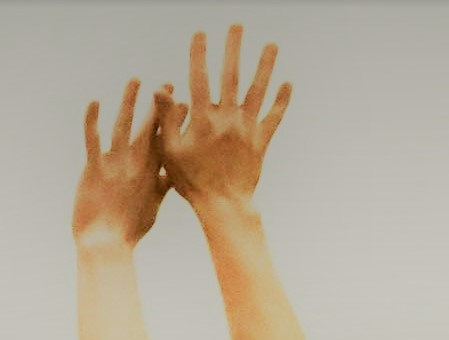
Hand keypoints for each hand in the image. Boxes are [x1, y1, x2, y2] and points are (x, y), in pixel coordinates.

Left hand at [73, 78, 174, 248]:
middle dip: (159, 105)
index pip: (168, 141)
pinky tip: (94, 101)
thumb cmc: (129, 230)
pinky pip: (93, 139)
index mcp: (153, 174)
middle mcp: (137, 164)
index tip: (186, 103)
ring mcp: (116, 164)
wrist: (106, 242)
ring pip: (124, 125)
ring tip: (135, 80)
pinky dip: (93, 120)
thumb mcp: (152, 208)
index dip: (176, 121)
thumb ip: (161, 188)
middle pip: (150, 128)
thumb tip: (171, 176)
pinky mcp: (94, 168)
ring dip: (129, 101)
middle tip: (167, 83)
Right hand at [162, 24, 290, 208]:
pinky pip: (274, 117)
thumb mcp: (170, 150)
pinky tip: (288, 83)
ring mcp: (247, 129)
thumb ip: (167, 118)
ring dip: (265, 65)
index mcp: (202, 119)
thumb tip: (159, 88)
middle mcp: (227, 119)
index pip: (199, 79)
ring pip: (258, 91)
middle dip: (234, 48)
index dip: (199, 54)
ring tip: (272, 44)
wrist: (223, 205)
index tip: (200, 33)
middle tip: (237, 25)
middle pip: (231, 76)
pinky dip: (282, 101)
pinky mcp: (261, 141)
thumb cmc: (190, 180)